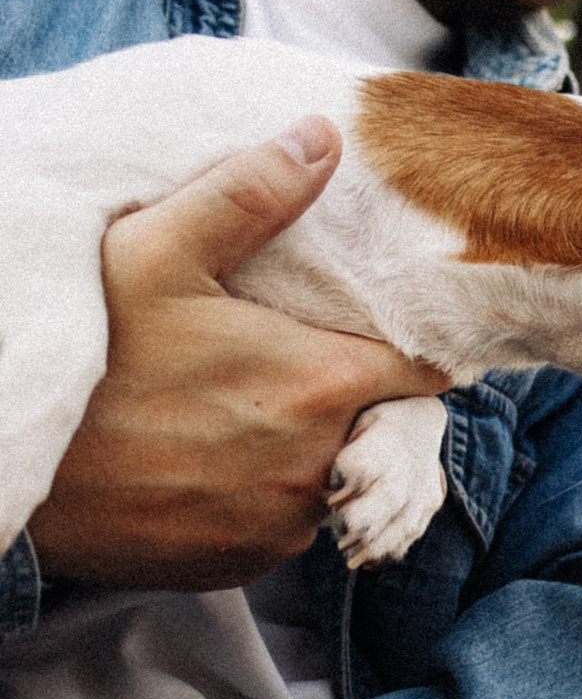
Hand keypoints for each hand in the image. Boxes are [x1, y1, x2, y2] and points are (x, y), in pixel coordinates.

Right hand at [26, 119, 451, 593]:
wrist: (10, 467)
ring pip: (329, 476)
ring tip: (235, 412)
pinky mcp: (238, 564)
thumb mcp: (156, 252)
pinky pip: (278, 525)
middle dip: (348, 396)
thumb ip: (250, 194)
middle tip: (284, 364)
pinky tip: (206, 461)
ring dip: (303, 450)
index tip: (376, 330)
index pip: (424, 371)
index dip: (408, 346)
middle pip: (377, 426)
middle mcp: (317, 466)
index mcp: (321, 385)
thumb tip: (325, 134)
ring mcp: (279, 526)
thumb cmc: (87, 355)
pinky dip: (258, 497)